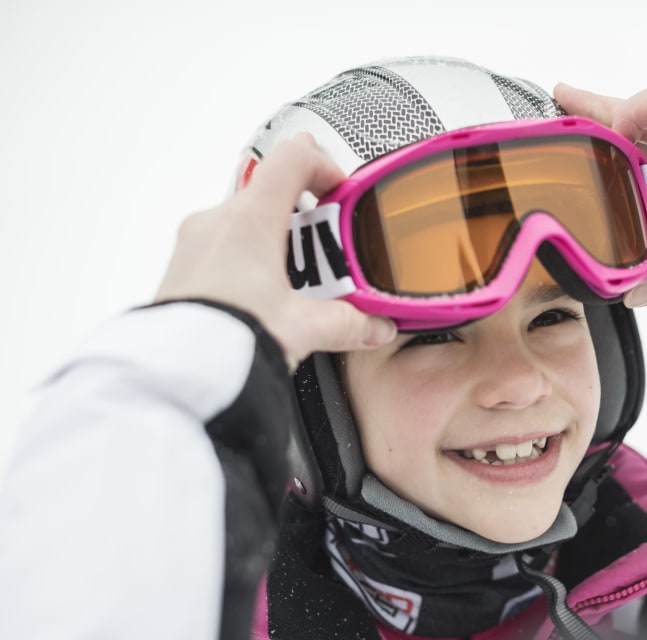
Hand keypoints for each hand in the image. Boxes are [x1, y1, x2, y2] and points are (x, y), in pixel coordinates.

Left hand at [155, 134, 396, 369]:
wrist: (174, 376)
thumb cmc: (225, 339)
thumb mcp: (303, 329)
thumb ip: (347, 323)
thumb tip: (373, 326)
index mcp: (250, 220)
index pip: (291, 158)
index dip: (322, 164)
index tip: (339, 189)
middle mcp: (216, 223)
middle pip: (271, 195)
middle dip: (306, 218)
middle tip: (329, 251)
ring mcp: (194, 245)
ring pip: (245, 223)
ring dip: (278, 243)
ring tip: (300, 285)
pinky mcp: (182, 271)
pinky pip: (223, 249)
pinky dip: (250, 263)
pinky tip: (265, 301)